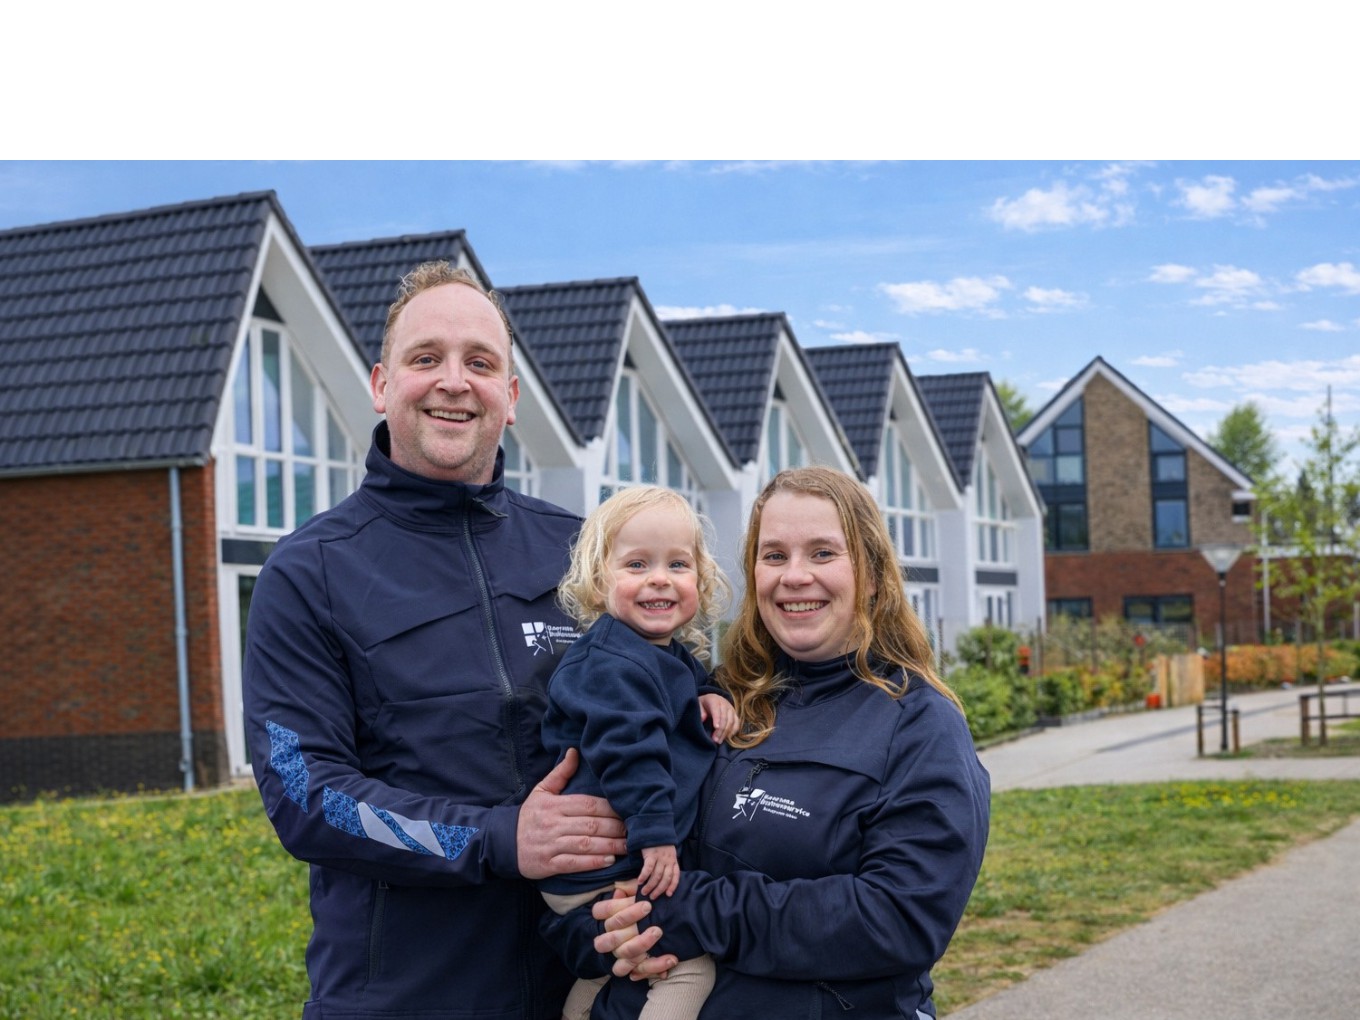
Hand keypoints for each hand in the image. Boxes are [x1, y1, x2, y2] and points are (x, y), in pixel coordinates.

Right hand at [517, 749, 627, 879]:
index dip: (610, 809)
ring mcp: (550, 845)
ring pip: (585, 844)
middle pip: (590, 824)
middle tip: (634, 831)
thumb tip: (574, 751)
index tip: (627, 812)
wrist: (502, 842)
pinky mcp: (548, 864)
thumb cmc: (529, 815)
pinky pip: (573, 863)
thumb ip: (561, 773)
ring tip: (627, 847)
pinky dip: (592, 863)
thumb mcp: (541, 791)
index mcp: (555, 804)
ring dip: (609, 846)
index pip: (588, 804)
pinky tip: (608, 861)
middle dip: (615, 828)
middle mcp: (553, 824)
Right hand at [593, 888, 678, 979]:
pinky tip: (671, 958)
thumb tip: (622, 888)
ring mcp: (620, 955)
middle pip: (612, 936)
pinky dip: (657, 966)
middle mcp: (610, 938)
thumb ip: (632, 890)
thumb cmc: (646, 909)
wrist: (660, 931)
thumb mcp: (639, 896)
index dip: (623, 909)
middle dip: (632, 928)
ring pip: (625, 954)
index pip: (602, 912)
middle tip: (654, 919)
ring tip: (659, 933)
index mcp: (608, 919)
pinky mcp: (633, 969)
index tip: (647, 905)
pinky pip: (641, 970)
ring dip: (642, 944)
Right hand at [637, 844, 678, 897]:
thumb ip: (666, 863)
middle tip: (652, 897)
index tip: (668, 895)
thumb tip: (661, 878)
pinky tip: (639, 882)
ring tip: (644, 892)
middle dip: (659, 890)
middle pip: (666, 879)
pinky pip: (648, 868)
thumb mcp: (668, 852)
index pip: (676, 876)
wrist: (654, 828)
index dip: (673, 886)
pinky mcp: (651, 854)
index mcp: (673, 860)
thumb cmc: (660, 843)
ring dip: (650, 886)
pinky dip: (644, 876)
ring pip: (657, 876)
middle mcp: (668, 860)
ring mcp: (660, 857)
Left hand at [699, 693, 737, 743]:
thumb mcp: (698, 704)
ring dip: (726, 733)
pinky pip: (737, 723)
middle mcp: (725, 704)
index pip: (716, 710)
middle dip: (720, 730)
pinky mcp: (735, 714)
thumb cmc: (704, 704)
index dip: (717, 718)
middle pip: (725, 718)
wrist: (712, 698)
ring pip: (731, 722)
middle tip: (715, 740)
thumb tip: (703, 719)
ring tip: (719, 741)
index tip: (715, 727)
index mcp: (714, 700)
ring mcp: (731, 709)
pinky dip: (733, 731)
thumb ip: (700, 711)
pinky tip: (727, 738)